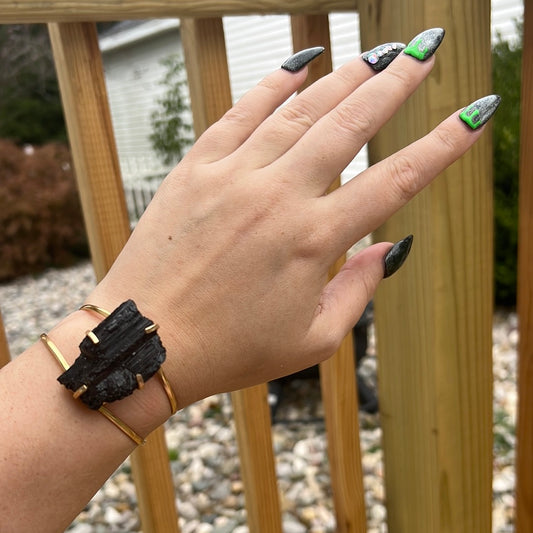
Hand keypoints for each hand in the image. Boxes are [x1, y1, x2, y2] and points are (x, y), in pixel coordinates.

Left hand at [88, 30, 496, 407]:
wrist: (149, 342)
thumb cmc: (231, 350)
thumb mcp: (312, 339)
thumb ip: (359, 289)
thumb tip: (391, 248)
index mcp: (312, 241)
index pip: (394, 181)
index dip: (442, 146)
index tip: (473, 116)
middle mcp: (276, 198)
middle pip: (350, 125)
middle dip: (395, 84)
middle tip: (425, 51)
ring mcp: (232, 178)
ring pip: (299, 111)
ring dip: (343, 79)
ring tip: (374, 55)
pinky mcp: (195, 170)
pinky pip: (239, 114)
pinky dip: (272, 86)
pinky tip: (299, 67)